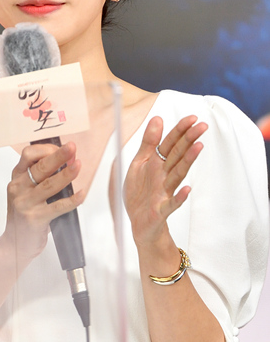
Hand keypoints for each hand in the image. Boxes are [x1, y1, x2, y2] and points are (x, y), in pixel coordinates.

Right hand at [4, 141, 83, 264]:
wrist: (15, 244)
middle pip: (40, 167)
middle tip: (72, 148)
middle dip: (58, 156)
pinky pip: (58, 207)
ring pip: (49, 185)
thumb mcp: (26, 191)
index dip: (46, 149)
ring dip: (66, 174)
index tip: (62, 149)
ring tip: (78, 165)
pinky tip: (82, 194)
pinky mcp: (35, 218)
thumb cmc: (25, 214)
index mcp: (17, 177)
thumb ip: (41, 176)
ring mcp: (26, 204)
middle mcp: (19, 188)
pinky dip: (72, 200)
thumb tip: (66, 160)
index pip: (28, 155)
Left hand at [124, 115, 206, 246]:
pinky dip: (179, 197)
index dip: (180, 131)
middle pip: (177, 155)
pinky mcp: (161, 210)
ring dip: (188, 161)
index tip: (193, 118)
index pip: (170, 144)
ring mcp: (164, 192)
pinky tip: (187, 189)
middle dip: (188, 140)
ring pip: (177, 174)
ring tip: (198, 147)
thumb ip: (148, 143)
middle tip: (202, 126)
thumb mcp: (139, 163)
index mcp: (157, 164)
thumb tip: (158, 118)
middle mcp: (163, 176)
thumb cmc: (140, 193)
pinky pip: (171, 204)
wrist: (138, 223)